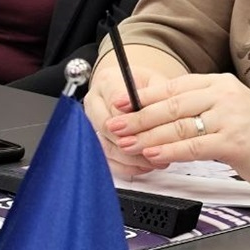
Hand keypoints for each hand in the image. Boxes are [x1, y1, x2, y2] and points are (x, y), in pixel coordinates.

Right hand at [84, 61, 171, 178]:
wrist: (133, 89)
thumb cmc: (145, 86)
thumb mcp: (156, 83)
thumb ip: (155, 98)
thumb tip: (157, 115)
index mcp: (107, 82)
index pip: (115, 106)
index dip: (134, 123)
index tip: (153, 134)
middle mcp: (95, 102)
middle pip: (106, 129)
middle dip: (132, 143)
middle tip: (155, 151)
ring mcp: (92, 122)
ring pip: (106, 147)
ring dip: (131, 158)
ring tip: (154, 162)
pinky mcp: (94, 140)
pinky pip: (107, 159)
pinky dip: (126, 166)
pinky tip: (143, 166)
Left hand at [103, 73, 249, 188]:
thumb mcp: (229, 108)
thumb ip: (198, 107)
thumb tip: (158, 112)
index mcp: (219, 83)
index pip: (173, 86)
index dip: (142, 95)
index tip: (118, 103)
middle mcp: (224, 95)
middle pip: (171, 104)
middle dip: (137, 116)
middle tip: (113, 124)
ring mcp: (230, 117)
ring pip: (179, 125)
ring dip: (147, 135)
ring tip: (126, 142)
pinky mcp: (234, 142)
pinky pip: (194, 146)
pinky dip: (169, 150)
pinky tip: (152, 154)